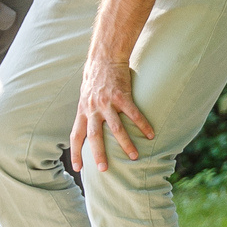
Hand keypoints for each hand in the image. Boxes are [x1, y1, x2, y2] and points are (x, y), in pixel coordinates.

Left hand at [68, 51, 154, 173]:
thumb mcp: (84, 96)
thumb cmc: (95, 78)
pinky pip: (133, 114)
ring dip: (125, 144)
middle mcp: (93, 109)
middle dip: (98, 154)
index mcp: (83, 111)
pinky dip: (142, 125)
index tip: (77, 168)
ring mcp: (107, 103)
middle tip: (104, 169)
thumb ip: (86, 112)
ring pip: (116, 128)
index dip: (75, 152)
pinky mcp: (122, 96)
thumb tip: (87, 127)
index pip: (76, 135)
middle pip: (94, 135)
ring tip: (133, 157)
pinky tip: (150, 135)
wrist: (104, 57)